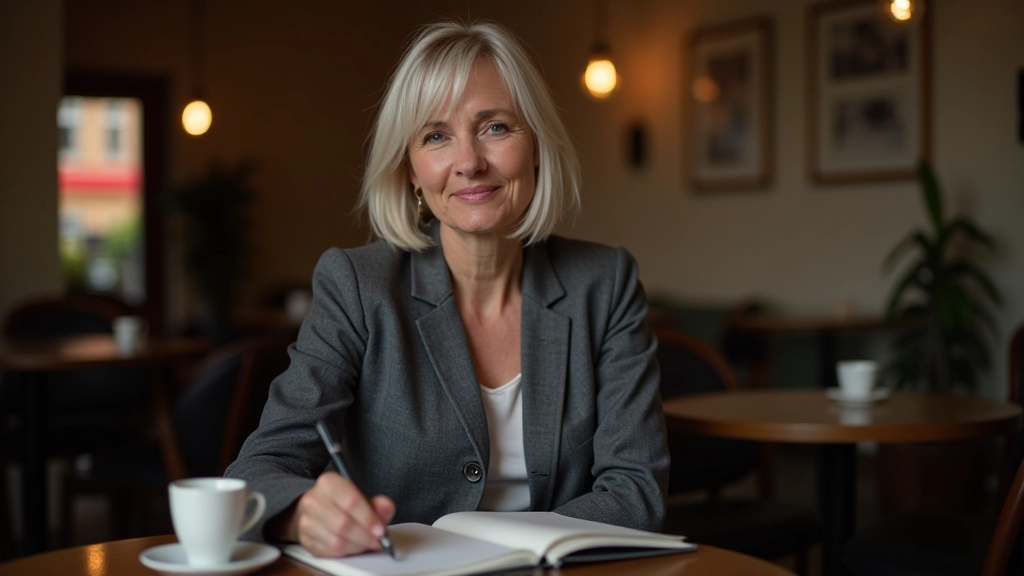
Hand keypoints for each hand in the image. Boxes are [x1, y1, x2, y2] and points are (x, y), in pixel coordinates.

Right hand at [281, 471, 395, 556]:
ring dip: (357, 546)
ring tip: (367, 543)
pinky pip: (330, 552)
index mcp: (328, 483)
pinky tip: (354, 546)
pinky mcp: (306, 540)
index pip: (350, 501)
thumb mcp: (362, 496)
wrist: (317, 509)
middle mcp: (313, 500)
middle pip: (343, 524)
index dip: (368, 518)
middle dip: (364, 536)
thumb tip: (386, 507)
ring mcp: (306, 521)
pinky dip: (347, 552)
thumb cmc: (342, 502)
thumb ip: (378, 503)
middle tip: (378, 540)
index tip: (380, 530)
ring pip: (336, 541)